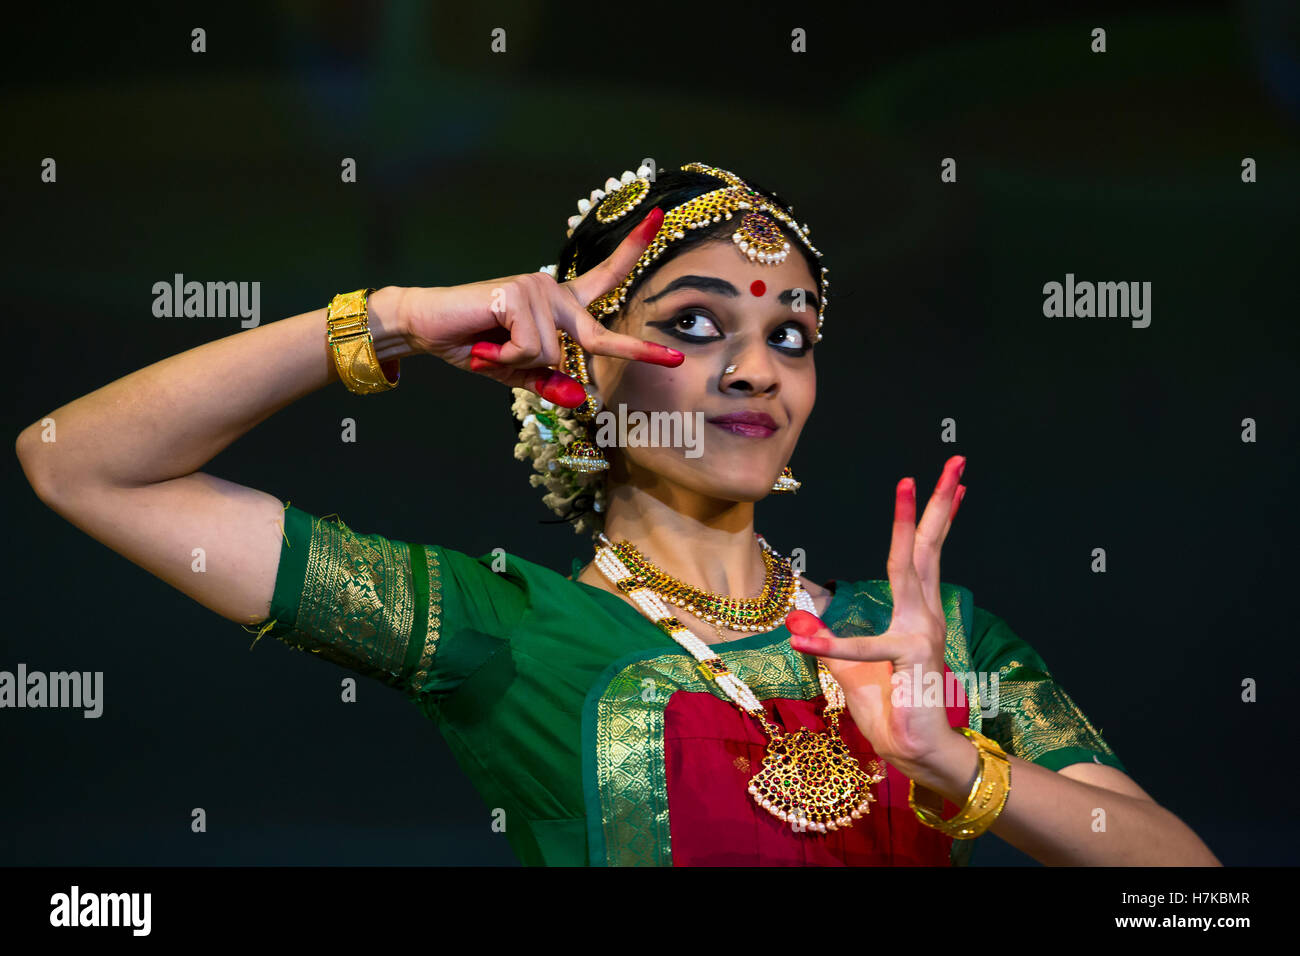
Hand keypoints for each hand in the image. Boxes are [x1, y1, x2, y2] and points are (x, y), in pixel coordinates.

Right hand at [396, 207, 682, 405]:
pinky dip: (506, 359)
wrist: (425, 327)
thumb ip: (548, 383)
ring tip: (491, 350)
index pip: (604, 276)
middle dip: (637, 353)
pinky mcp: (518, 294)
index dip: (632, 250)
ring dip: (517, 364)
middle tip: (676, 363)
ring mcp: (537, 289)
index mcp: (560, 305)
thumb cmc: (473, 345)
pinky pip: (530, 349)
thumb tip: (579, 398)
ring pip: (551, 354)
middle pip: (597, 335)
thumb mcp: (516, 372)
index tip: (660, 220)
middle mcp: (553, 291)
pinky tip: (485, 344)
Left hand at [786, 456, 968, 776]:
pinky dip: (830, 645)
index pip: (922, 556)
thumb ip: (828, 646)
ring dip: (908, 522)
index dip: (929, 519)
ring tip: (909, 484)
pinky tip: (802, 638)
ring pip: (910, 566)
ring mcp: (921, 632)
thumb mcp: (852, 672)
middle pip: (929, 547)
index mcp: (916, 615)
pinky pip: (862, 647)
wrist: (919, 754)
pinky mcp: (908, 658)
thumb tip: (797, 623)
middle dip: (939, 502)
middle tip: (954, 461)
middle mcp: (925, 615)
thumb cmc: (892, 712)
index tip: (943, 484)